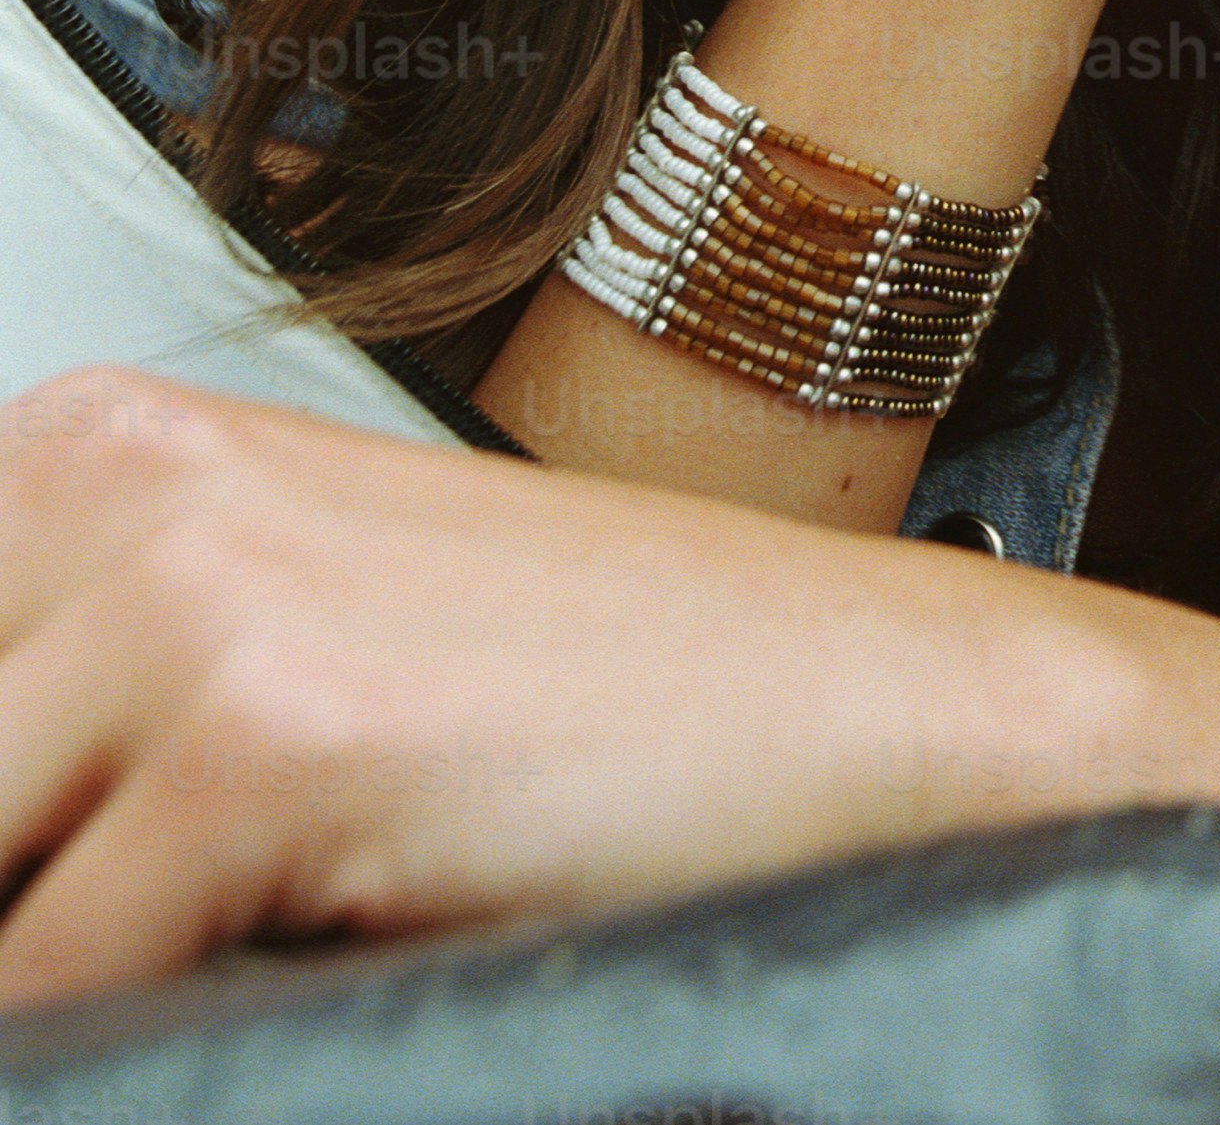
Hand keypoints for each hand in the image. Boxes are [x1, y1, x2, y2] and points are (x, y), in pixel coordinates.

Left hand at [0, 368, 1219, 1003]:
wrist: (869, 711)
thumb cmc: (604, 700)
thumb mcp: (287, 647)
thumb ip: (81, 716)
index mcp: (106, 441)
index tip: (61, 872)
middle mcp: (125, 476)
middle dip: (22, 895)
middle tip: (158, 933)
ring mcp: (194, 587)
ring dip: (65, 973)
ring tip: (238, 948)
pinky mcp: (266, 730)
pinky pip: (58, 995)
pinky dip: (137, 1045)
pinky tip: (298, 975)